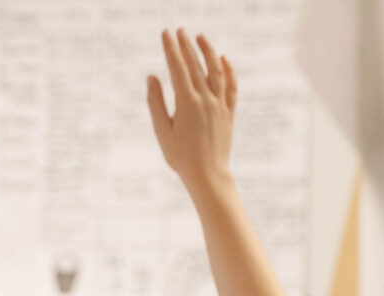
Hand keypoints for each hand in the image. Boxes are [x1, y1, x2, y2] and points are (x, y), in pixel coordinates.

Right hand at [147, 29, 236, 196]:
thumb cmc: (181, 157)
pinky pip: (231, 87)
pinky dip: (228, 71)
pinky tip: (223, 59)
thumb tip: (152, 77)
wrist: (208, 176)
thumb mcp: (162, 131)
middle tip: (179, 30)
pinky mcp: (229, 114)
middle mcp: (206, 100)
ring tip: (200, 37)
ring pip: (216, 71)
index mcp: (187, 103)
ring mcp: (220, 106)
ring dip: (208, 51)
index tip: (165, 33)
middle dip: (186, 46)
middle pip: (196, 65)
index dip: (171, 48)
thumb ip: (156, 103)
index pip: (178, 68)